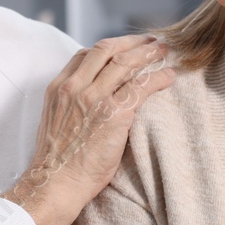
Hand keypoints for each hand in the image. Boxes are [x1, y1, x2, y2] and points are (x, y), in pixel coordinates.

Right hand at [1, 35, 173, 224]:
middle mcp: (75, 87)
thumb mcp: (55, 123)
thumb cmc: (58, 162)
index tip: (125, 49)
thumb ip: (70, 105)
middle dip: (131, 42)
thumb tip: (91, 102)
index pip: (84, 55)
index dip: (109, 48)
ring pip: (125, 63)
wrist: (56, 183)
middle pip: (106, 50)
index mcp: (58, 88)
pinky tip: (169, 76)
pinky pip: (141, 86)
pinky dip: (158, 77)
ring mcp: (94, 98)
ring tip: (163, 51)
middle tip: (150, 41)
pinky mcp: (113, 113)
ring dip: (148, 53)